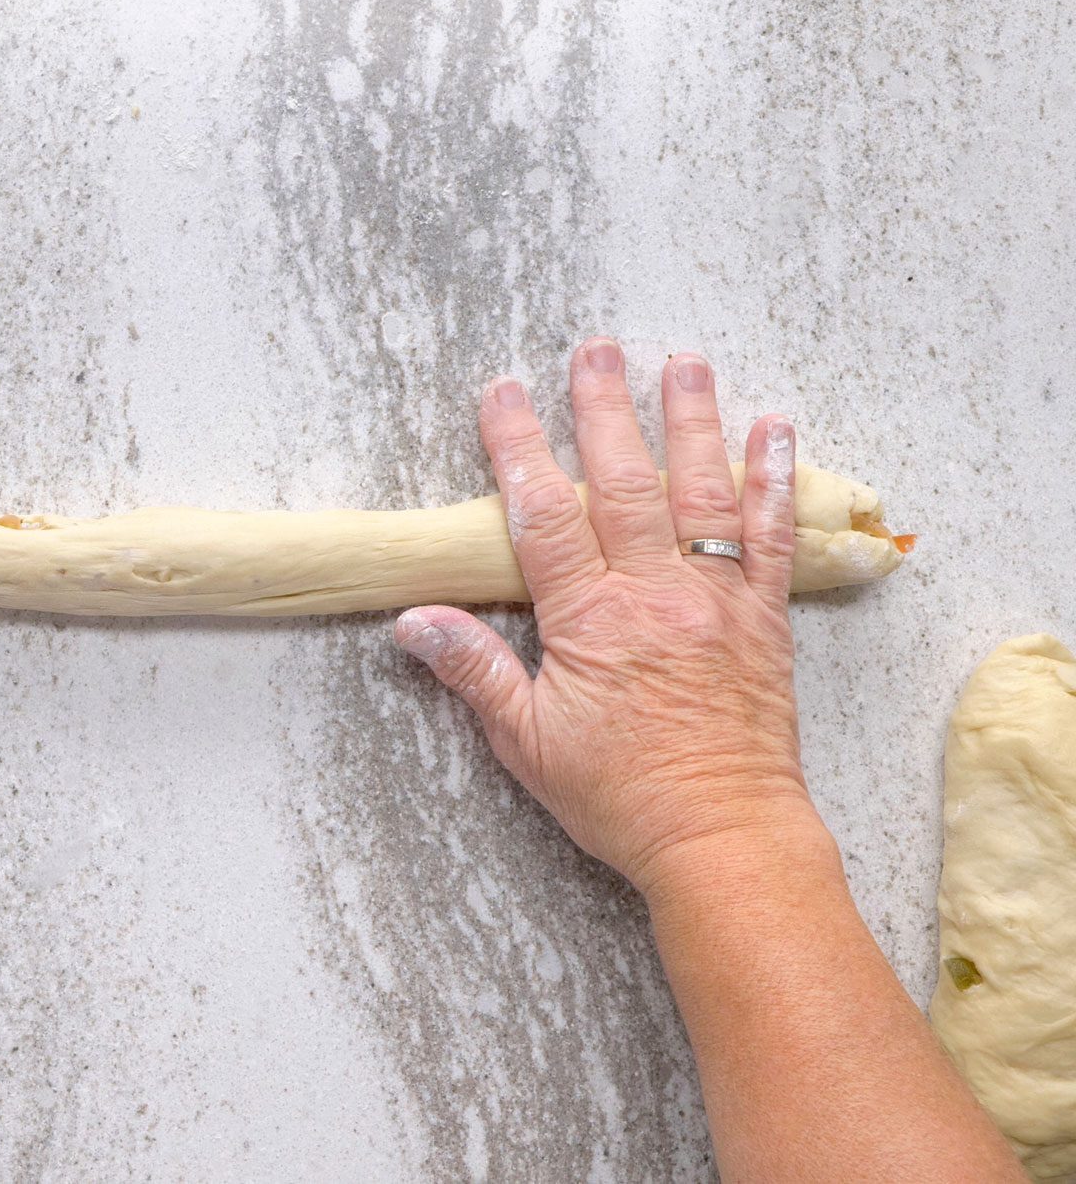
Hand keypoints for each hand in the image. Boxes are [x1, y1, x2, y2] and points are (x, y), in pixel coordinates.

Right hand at [395, 340, 821, 891]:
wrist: (722, 838)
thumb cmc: (619, 797)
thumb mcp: (526, 743)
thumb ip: (474, 671)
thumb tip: (412, 620)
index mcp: (591, 621)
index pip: (544, 517)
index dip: (519, 449)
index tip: (503, 393)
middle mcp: (656, 595)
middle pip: (623, 483)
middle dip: (604, 409)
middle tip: (594, 348)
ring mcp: (717, 601)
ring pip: (701, 492)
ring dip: (692, 420)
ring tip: (684, 360)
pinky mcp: (764, 618)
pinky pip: (770, 536)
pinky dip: (772, 478)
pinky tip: (774, 426)